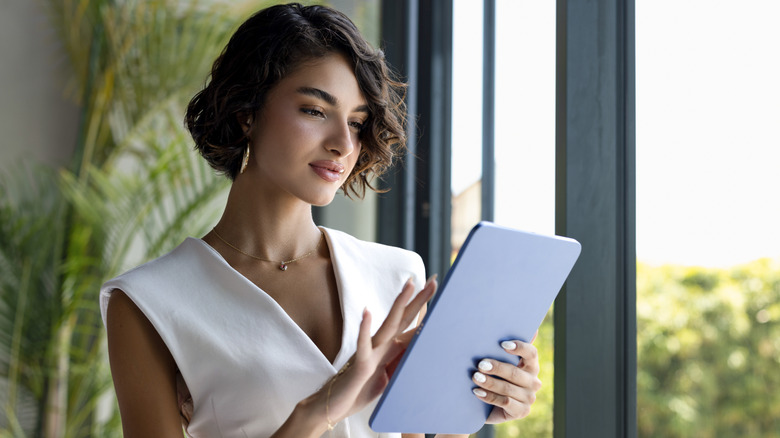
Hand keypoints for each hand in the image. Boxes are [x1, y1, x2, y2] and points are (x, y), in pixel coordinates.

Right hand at [304, 276, 436, 430]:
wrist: (334, 405)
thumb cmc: (360, 389)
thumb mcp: (389, 377)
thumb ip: (402, 363)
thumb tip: (421, 355)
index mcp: (390, 348)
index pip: (411, 326)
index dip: (424, 310)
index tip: (436, 291)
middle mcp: (382, 345)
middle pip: (404, 318)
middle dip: (419, 299)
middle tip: (435, 280)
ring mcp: (371, 351)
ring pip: (388, 324)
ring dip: (399, 303)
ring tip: (409, 285)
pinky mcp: (361, 363)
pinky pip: (363, 344)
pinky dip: (364, 328)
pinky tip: (367, 312)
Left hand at [471, 332, 541, 423]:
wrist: (486, 405)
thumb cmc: (493, 376)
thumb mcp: (498, 361)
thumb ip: (506, 346)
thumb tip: (523, 326)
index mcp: (531, 365)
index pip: (531, 353)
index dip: (519, 348)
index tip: (502, 344)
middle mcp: (533, 381)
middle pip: (516, 372)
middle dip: (497, 367)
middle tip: (480, 363)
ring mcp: (529, 398)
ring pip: (509, 388)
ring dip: (490, 382)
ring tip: (475, 377)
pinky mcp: (521, 411)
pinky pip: (505, 402)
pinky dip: (489, 396)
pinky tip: (477, 392)